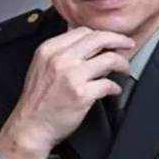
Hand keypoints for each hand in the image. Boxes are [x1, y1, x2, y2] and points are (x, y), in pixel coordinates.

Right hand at [0, 26, 134, 158]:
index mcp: (50, 49)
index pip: (83, 31)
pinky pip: (108, 84)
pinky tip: (114, 90)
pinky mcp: (82, 94)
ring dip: (121, 63)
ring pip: (108, 59)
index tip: (110, 40)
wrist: (31, 127)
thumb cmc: (38, 100)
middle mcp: (60, 59)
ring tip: (124, 69)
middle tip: (127, 44)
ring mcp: (71, 76)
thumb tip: (90, 46)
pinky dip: (115, 87)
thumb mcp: (42, 66)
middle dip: (118, 40)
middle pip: (98, 39)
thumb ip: (62, 53)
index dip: (101, 35)